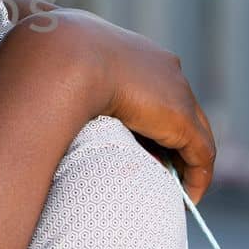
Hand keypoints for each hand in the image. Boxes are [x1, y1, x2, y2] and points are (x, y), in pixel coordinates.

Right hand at [11, 8, 215, 203]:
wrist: (63, 55)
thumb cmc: (48, 60)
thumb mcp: (58, 72)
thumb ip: (65, 88)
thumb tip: (46, 106)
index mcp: (132, 51)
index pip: (153, 88)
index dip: (149, 118)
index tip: (140, 144)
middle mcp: (161, 66)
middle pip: (179, 110)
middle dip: (173, 142)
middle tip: (163, 172)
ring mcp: (175, 90)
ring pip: (194, 133)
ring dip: (186, 163)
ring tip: (175, 190)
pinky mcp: (180, 118)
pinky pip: (201, 154)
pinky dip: (197, 177)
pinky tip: (188, 198)